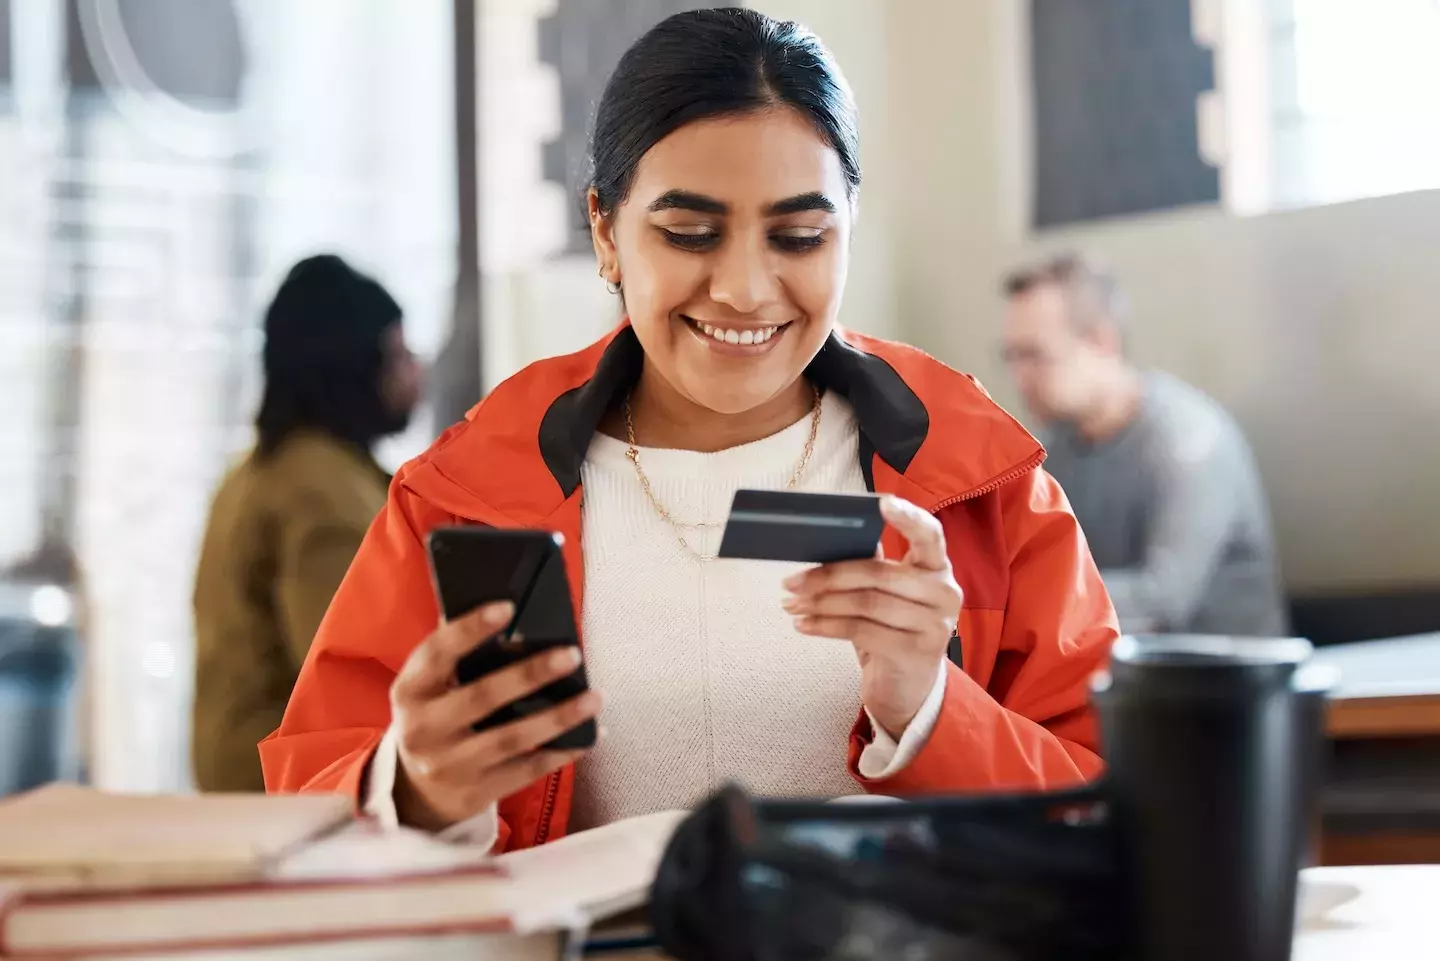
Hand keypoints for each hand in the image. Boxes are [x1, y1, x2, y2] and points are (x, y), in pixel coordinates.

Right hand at [388, 601, 601, 831]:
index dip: (470, 629)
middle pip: (482, 697)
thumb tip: (514, 621)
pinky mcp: (476, 793)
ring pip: (512, 738)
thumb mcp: (428, 688)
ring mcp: (450, 765)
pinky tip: (590, 735)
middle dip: (530, 674)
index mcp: (410, 691)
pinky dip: (561, 752)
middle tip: (572, 655)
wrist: (415, 791)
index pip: (438, 653)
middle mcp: (424, 729)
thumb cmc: (434, 718)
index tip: (507, 607)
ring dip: (558, 717)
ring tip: (594, 697)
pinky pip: (527, 770)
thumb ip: (458, 660)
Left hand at [782, 496, 960, 738]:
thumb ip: (870, 565)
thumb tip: (826, 537)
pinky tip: (804, 624)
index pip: (930, 535)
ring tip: (791, 604)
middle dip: (828, 576)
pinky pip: (861, 631)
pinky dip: (825, 626)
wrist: (907, 688)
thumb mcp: (886, 595)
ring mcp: (935, 625)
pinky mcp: (917, 653)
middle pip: (879, 574)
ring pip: (866, 604)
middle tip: (790, 581)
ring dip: (821, 603)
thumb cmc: (891, 629)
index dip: (908, 517)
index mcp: (937, 568)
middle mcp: (945, 593)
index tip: (882, 503)